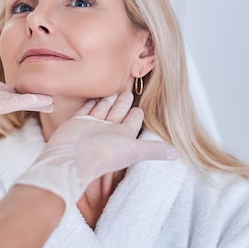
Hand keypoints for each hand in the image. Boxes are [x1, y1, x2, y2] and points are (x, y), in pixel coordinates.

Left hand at [0, 54, 52, 130]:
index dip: (13, 85)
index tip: (28, 83)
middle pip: (9, 95)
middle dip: (28, 96)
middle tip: (48, 96)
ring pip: (13, 102)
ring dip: (33, 102)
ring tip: (53, 102)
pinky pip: (9, 104)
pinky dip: (27, 103)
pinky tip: (45, 101)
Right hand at [13, 92, 177, 214]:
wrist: (71, 158)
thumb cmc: (102, 155)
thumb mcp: (134, 150)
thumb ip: (154, 150)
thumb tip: (177, 155)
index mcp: (123, 137)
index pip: (133, 122)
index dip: (137, 114)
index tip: (142, 106)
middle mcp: (107, 131)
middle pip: (118, 113)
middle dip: (124, 103)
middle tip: (128, 91)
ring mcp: (91, 126)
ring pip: (102, 110)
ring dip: (108, 101)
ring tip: (114, 89)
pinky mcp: (77, 122)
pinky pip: (85, 110)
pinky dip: (90, 103)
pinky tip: (94, 96)